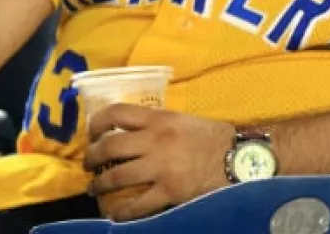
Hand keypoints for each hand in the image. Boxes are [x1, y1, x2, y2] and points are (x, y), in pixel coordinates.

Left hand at [83, 104, 236, 221]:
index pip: (117, 112)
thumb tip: (136, 132)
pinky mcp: (168, 191)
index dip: (97, 122)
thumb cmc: (217, 137)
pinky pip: (136, 205)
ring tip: (95, 189)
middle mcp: (155, 140)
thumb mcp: (186, 121)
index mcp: (160, 119)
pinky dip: (122, 212)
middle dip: (92, 157)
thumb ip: (161, 124)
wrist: (241, 158)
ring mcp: (160, 167)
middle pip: (109, 146)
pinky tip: (116, 215)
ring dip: (99, 185)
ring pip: (116, 176)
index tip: (92, 133)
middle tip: (88, 164)